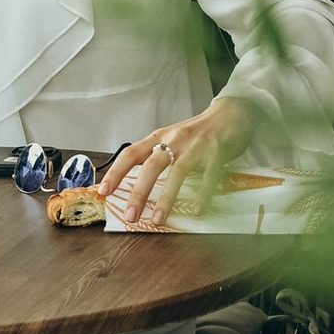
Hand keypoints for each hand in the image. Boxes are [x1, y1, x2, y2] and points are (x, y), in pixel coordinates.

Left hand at [104, 99, 241, 231]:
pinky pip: (208, 177)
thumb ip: (156, 156)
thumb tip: (136, 184)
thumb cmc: (197, 131)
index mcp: (160, 137)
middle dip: (139, 192)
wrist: (230, 114)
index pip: (131, 153)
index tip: (103, 190)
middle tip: (129, 215)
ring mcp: (196, 146)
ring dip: (166, 198)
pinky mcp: (217, 152)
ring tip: (158, 219)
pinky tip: (195, 210)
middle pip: (151, 166)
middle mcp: (175, 140)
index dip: (116, 172)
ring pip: (177, 172)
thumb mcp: (172, 139)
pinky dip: (201, 195)